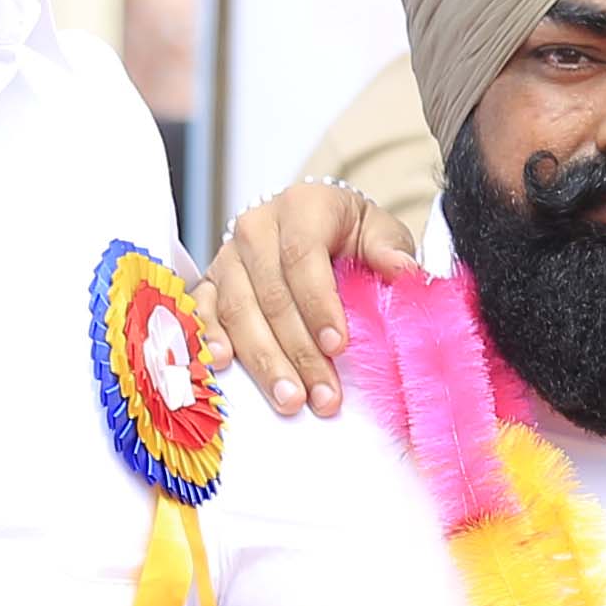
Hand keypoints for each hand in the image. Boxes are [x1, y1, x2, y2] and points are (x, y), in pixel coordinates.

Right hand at [206, 179, 397, 418]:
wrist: (315, 228)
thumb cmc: (351, 234)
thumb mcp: (379, 232)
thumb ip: (390, 251)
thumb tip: (404, 272)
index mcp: (302, 207)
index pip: (304, 257)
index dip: (319, 305)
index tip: (338, 345)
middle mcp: (256, 227)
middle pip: (271, 295)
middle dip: (299, 351)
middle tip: (323, 394)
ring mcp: (228, 256)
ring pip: (238, 311)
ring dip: (264, 360)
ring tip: (290, 399)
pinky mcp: (209, 281)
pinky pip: (201, 311)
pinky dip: (209, 338)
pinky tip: (223, 365)